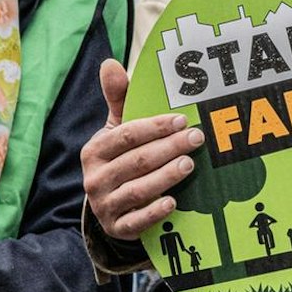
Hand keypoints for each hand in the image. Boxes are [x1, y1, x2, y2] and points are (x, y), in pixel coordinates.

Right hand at [81, 58, 203, 239]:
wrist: (111, 205)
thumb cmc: (120, 158)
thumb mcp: (117, 129)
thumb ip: (118, 98)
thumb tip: (109, 63)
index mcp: (94, 151)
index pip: (126, 135)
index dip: (154, 126)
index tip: (181, 119)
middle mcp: (95, 179)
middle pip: (136, 161)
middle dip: (168, 148)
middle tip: (196, 137)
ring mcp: (105, 206)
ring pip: (138, 190)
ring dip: (165, 176)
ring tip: (190, 164)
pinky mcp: (117, 228)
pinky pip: (136, 222)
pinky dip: (154, 212)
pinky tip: (173, 202)